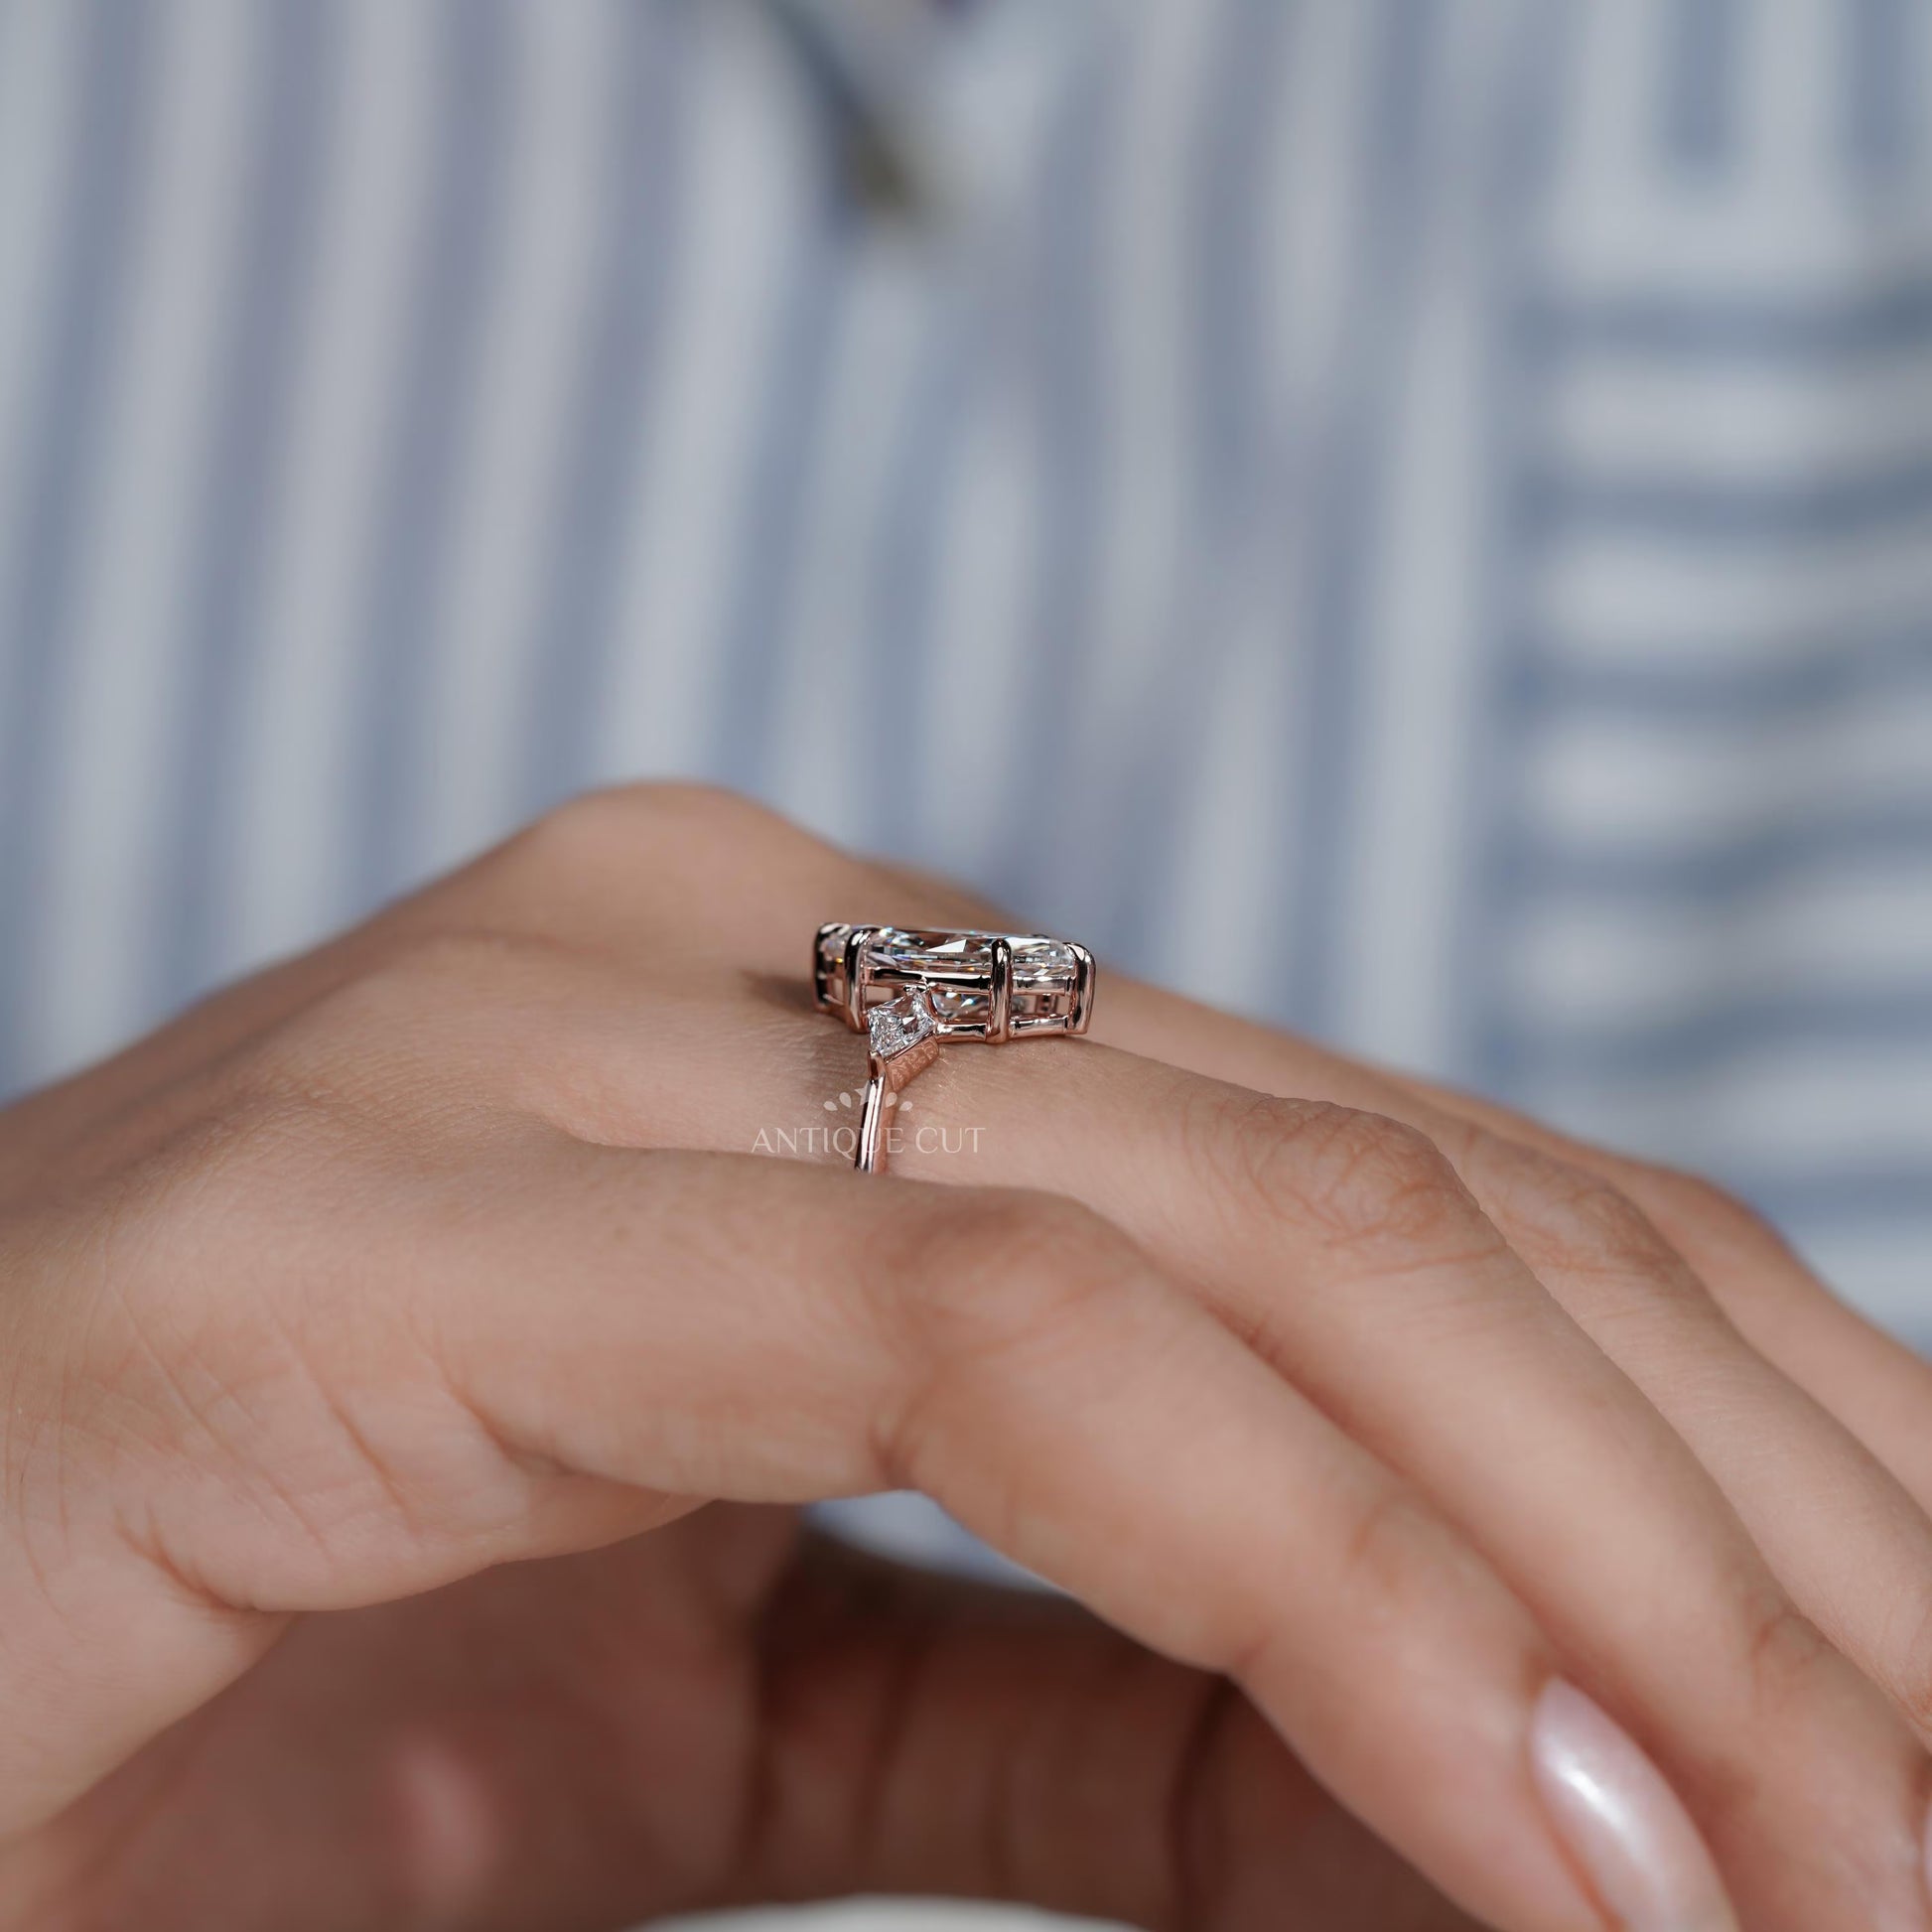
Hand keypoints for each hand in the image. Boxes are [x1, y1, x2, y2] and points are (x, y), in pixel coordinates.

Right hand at [0, 784, 1927, 1931]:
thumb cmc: (228, 1702)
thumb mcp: (766, 1696)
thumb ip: (1113, 1677)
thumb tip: (1510, 1767)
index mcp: (806, 1007)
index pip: (1392, 1173)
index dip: (1714, 1445)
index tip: (1903, 1712)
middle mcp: (720, 939)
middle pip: (1393, 1189)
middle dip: (1733, 1524)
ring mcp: (566, 1027)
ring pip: (1257, 1228)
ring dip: (1604, 1570)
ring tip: (1847, 1868)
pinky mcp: (415, 1199)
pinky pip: (998, 1344)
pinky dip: (1323, 1586)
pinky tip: (1556, 1839)